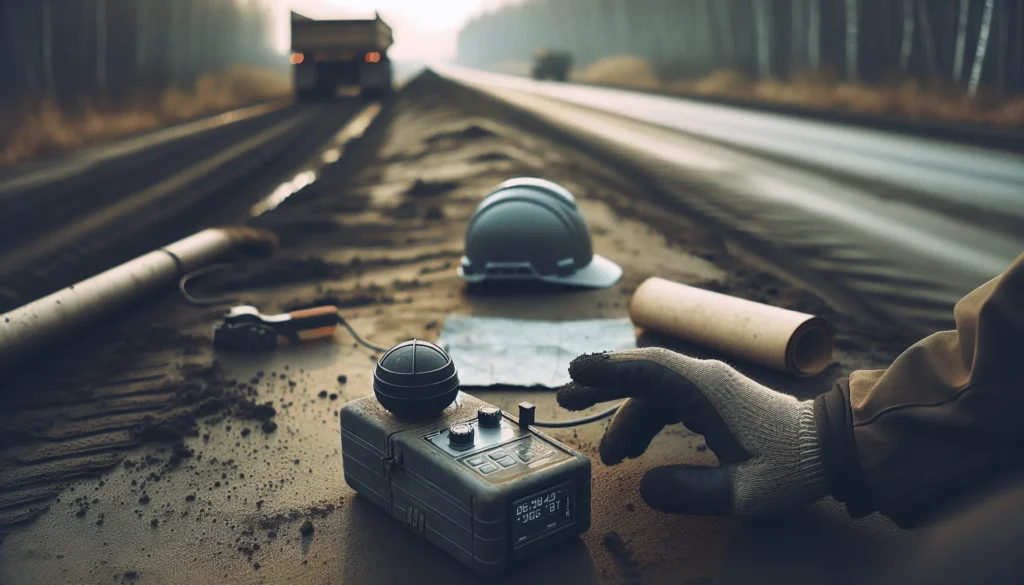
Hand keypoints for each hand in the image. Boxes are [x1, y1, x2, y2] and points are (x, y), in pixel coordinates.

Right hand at [556, 348, 826, 515]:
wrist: (832, 448)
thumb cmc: (794, 467)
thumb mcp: (744, 491)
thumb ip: (691, 491)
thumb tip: (644, 486)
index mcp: (708, 389)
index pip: (648, 369)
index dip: (608, 369)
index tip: (574, 371)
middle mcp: (705, 378)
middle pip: (642, 374)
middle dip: (602, 384)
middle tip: (566, 398)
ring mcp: (710, 386)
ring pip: (653, 391)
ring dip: (625, 415)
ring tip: (608, 455)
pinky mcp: (715, 398)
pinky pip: (668, 400)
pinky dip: (646, 419)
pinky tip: (634, 447)